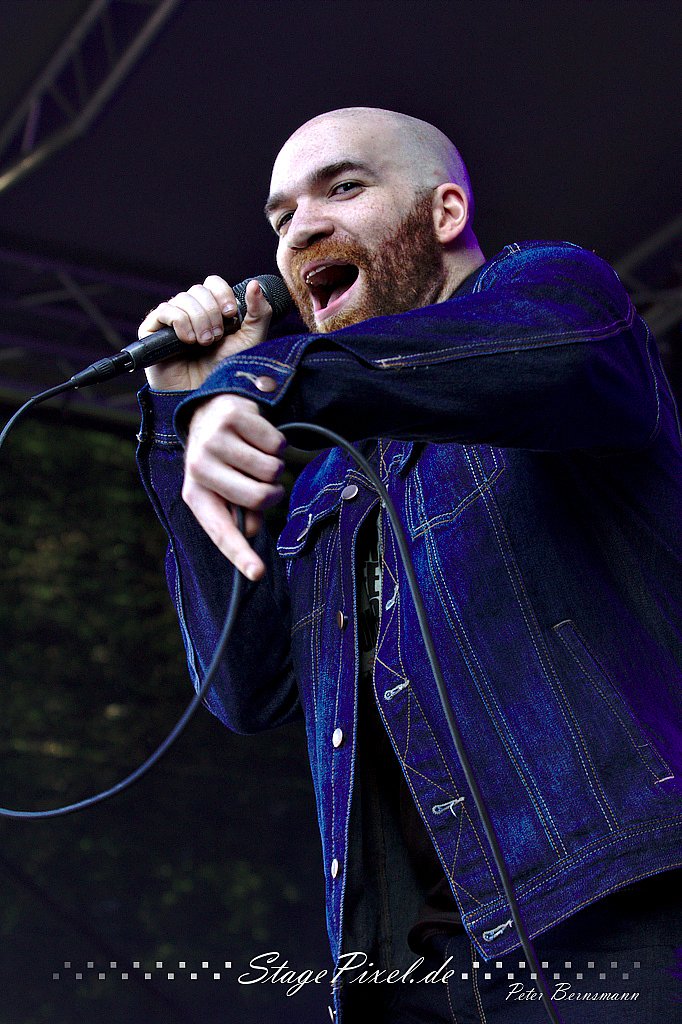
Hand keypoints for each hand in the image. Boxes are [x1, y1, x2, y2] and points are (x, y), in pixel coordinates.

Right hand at [139, 276, 272, 390]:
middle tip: (217, 337)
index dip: (221, 294)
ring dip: (198, 320)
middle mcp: (190, 313)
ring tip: (204, 343)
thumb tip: (255, 284)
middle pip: (198, 290)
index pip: (212, 284)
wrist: (205, 396)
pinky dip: (180, 323)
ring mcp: (171, 322)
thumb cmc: (226, 372)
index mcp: (211, 311)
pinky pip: (165, 311)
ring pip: (182, 299)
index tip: (230, 314)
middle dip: (211, 313)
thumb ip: (258, 313)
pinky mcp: (152, 331)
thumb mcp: (251, 341)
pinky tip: (188, 341)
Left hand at [182, 393, 286, 579]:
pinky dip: (277, 443)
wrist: (210, 410)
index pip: (221, 532)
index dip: (240, 555)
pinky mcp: (232, 417)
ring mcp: (214, 440)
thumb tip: (250, 530)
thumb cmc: (223, 460)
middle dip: (273, 492)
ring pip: (273, 469)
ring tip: (256, 454)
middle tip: (264, 481)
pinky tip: (258, 436)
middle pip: (260, 498)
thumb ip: (241, 514)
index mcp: (195, 494)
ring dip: (275, 464)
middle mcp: (199, 468)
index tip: (257, 574)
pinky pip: (277, 444)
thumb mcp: (225, 490)